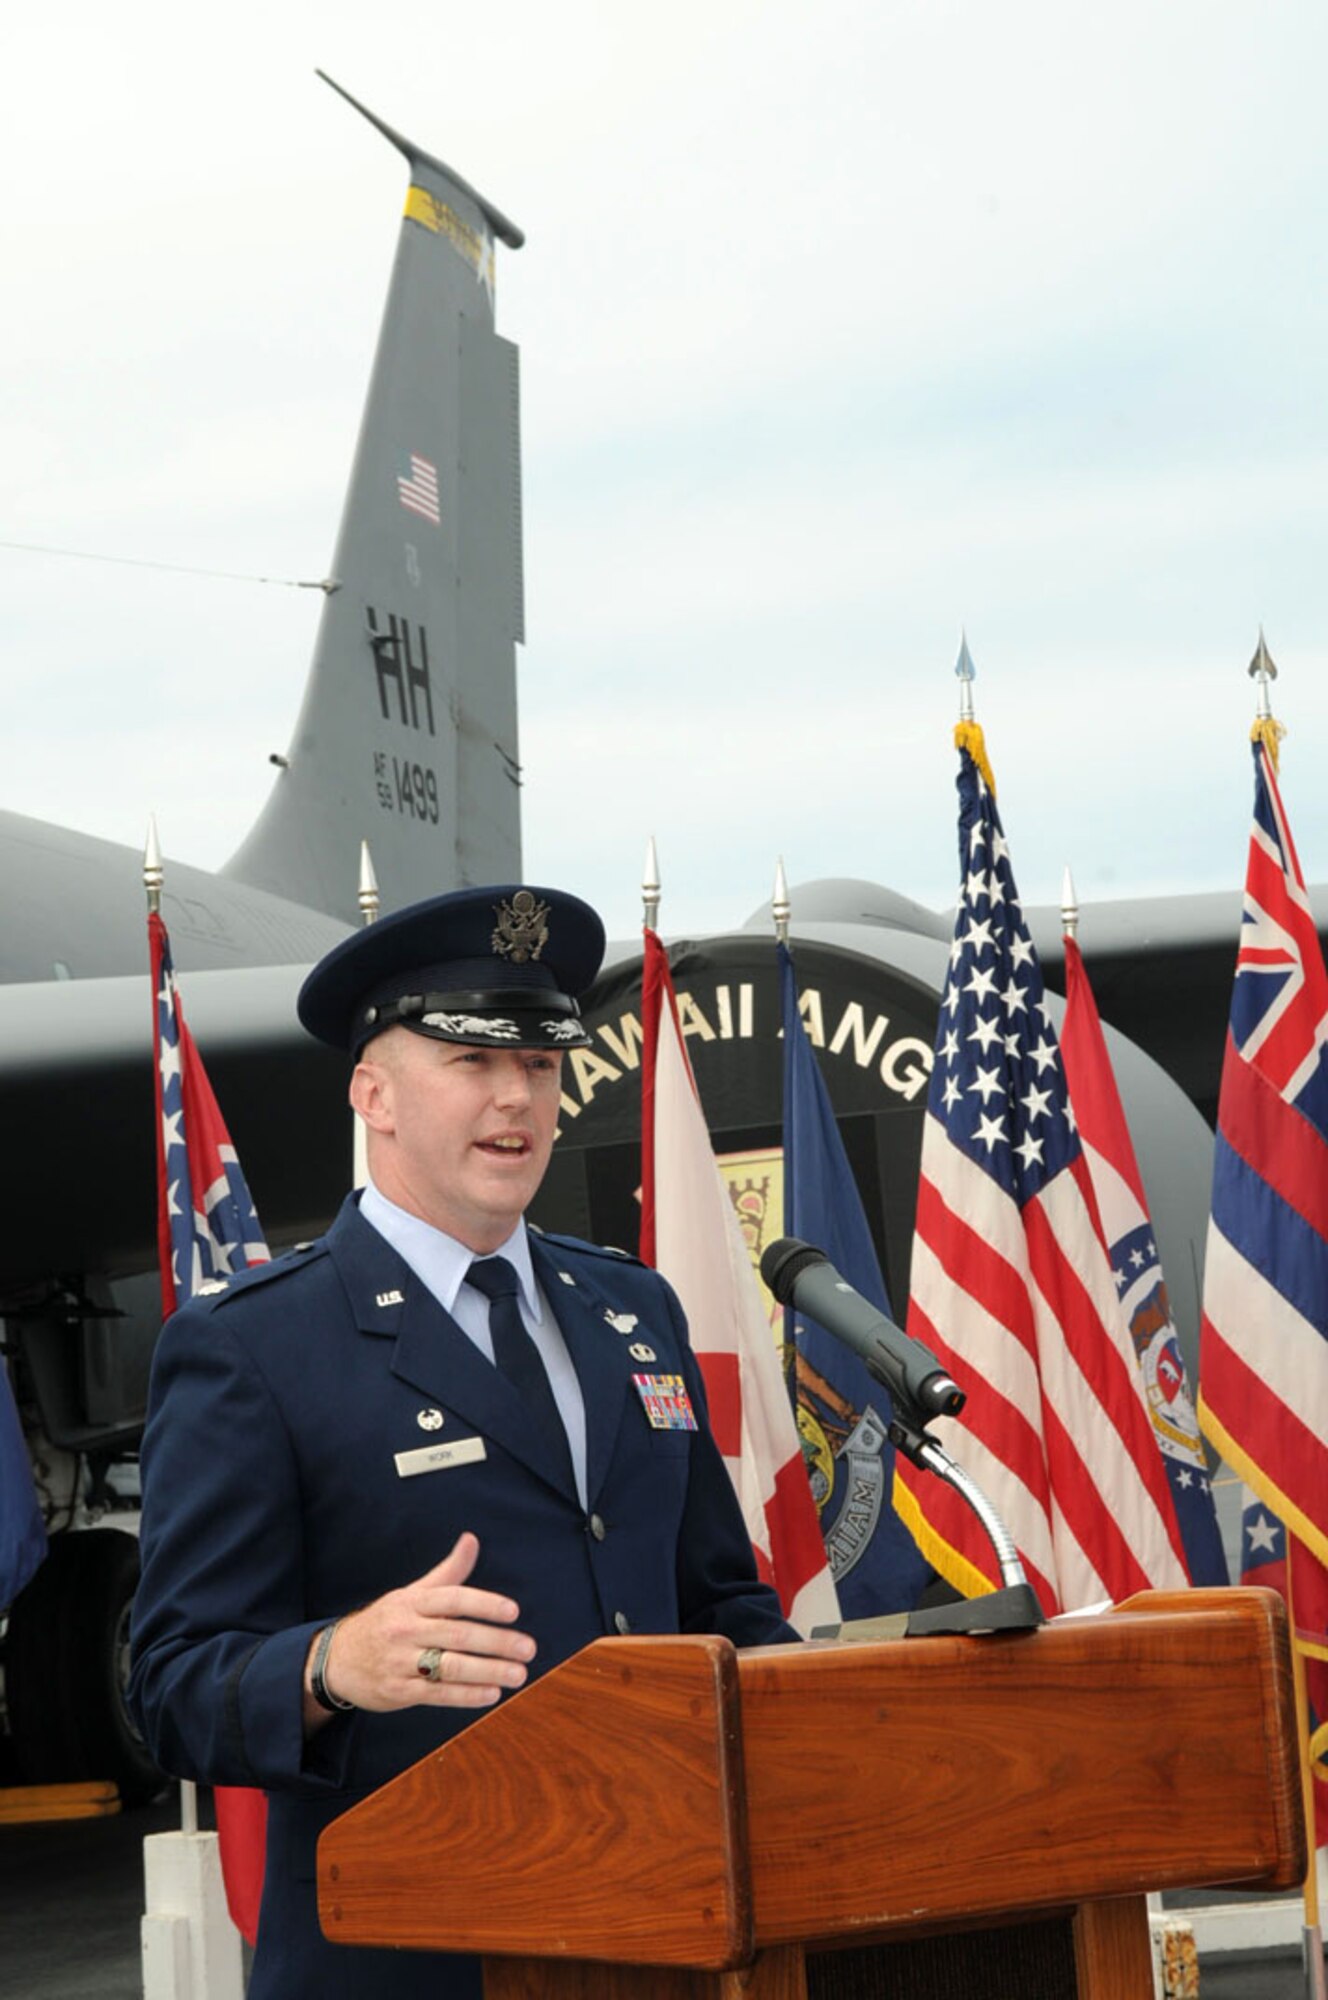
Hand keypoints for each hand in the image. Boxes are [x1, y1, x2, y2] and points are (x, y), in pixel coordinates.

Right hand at [305, 1532, 534, 1722]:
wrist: (336, 1659)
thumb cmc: (385, 1622)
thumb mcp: (411, 1593)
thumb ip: (448, 1572)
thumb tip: (472, 1539)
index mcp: (412, 1602)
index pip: (453, 1598)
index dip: (485, 1603)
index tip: (513, 1612)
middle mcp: (406, 1630)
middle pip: (457, 1634)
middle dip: (497, 1642)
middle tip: (528, 1648)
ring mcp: (400, 1661)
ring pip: (450, 1666)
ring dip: (488, 1671)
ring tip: (518, 1674)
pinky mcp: (398, 1691)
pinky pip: (437, 1694)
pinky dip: (466, 1695)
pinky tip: (491, 1694)